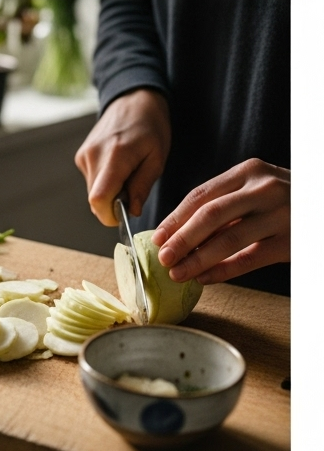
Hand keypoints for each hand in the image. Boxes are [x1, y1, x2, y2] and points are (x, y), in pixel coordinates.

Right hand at [74, 88, 170, 225]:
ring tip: (128, 174)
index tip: (125, 215)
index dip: (109, 215)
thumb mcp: (157, 158)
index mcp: (115, 156)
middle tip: (133, 189)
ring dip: (110, 193)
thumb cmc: (150, 126)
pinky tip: (118, 167)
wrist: (132, 100)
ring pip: (93, 191)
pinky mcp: (81, 155)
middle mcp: (93, 156)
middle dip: (114, 204)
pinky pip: (91, 180)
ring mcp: (84, 155)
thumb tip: (131, 210)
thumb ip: (142, 186)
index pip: (99, 199)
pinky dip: (104, 182)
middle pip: (95, 199)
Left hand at [150, 159, 289, 284]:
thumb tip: (179, 232)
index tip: (157, 237)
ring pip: (228, 239)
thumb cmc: (285, 200)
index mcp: (248, 171)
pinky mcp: (293, 242)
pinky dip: (224, 270)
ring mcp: (281, 215)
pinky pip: (250, 259)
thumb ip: (226, 204)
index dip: (175, 218)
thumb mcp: (257, 189)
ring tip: (178, 273)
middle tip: (163, 258)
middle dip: (181, 239)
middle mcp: (264, 189)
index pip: (201, 195)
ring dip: (198, 259)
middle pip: (210, 215)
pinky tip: (206, 279)